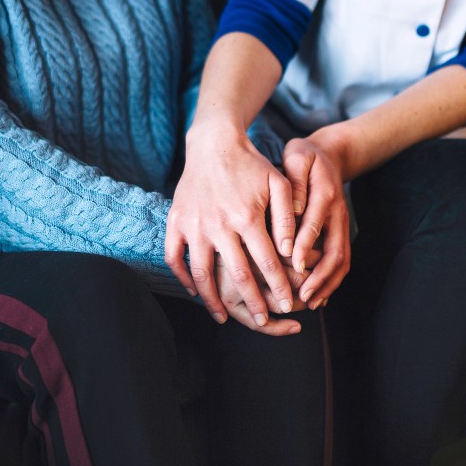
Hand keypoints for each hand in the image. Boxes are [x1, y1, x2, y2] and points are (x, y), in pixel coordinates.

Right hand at [166, 126, 298, 326]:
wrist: (213, 144)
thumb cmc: (252, 165)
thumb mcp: (279, 185)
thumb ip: (286, 219)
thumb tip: (291, 254)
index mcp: (246, 216)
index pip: (267, 263)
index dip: (278, 288)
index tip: (286, 306)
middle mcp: (218, 225)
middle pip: (238, 275)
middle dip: (252, 303)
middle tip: (262, 321)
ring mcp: (194, 225)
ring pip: (202, 274)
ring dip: (213, 300)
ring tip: (223, 317)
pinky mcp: (176, 222)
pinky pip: (174, 258)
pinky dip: (183, 278)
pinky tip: (196, 292)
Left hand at [282, 132, 351, 309]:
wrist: (330, 154)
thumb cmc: (306, 157)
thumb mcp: (297, 157)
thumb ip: (294, 182)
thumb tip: (292, 212)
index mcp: (326, 194)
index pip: (315, 224)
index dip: (304, 246)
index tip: (291, 266)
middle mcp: (339, 213)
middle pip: (335, 250)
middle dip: (319, 276)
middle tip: (301, 296)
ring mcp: (343, 225)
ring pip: (342, 260)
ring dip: (327, 284)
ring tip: (310, 303)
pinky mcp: (341, 233)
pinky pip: (342, 260)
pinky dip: (332, 281)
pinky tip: (319, 297)